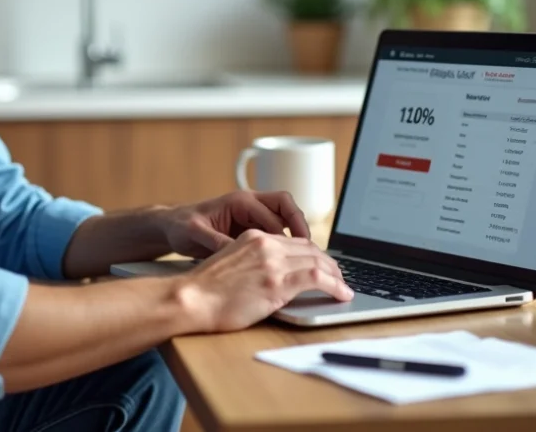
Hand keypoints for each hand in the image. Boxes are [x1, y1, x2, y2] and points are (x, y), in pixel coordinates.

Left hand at [159, 190, 311, 257]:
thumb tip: (236, 253)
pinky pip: (276, 229)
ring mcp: (251, 214)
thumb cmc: (181, 226)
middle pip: (286, 206)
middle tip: (311, 249)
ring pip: (285, 216)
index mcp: (238, 201)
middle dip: (300, 225)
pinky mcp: (250, 226)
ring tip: (306, 256)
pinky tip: (289, 260)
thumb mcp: (195, 234)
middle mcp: (249, 203)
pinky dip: (285, 241)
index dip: (285, 235)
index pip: (272, 214)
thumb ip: (216, 242)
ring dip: (296, 233)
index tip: (293, 253)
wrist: (172, 226)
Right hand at [178, 229, 352, 332]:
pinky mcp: (277, 282)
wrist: (191, 298)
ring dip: (336, 275)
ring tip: (344, 287)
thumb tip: (272, 277)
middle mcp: (265, 244)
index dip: (313, 254)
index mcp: (253, 237)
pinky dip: (335, 285)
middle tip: (339, 277)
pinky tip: (342, 294)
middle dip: (329, 263)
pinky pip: (317, 278)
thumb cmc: (204, 291)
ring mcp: (272, 262)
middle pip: (309, 249)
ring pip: (318, 261)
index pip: (293, 241)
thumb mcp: (231, 265)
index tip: (322, 265)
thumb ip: (253, 263)